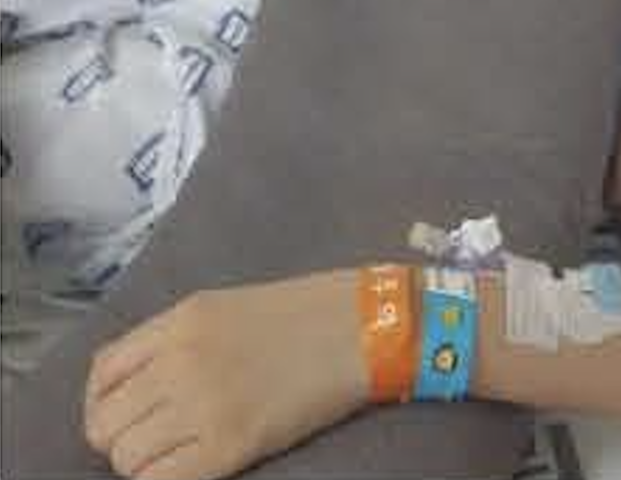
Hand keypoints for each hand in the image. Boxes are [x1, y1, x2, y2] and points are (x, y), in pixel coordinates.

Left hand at [83, 272, 367, 479]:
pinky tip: (191, 468)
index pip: (101, 375)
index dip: (105, 403)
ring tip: (180, 454)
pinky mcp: (231, 444)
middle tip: (158, 439)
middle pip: (105, 423)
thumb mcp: (226, 307)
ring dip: (144, 463)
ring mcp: (202, 404)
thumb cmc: (307, 314)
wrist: (367, 327)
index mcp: (178, 322)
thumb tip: (135, 385)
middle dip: (122, 438)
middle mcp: (179, 362)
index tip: (129, 413)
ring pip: (127, 458)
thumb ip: (175, 339)